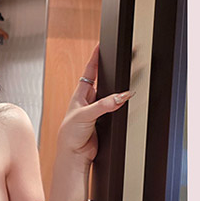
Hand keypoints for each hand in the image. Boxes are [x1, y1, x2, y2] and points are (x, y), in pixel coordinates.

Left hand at [56, 45, 134, 164]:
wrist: (74, 155)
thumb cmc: (69, 135)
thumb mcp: (85, 115)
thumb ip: (104, 105)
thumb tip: (120, 96)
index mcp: (80, 95)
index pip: (89, 71)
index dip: (95, 57)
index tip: (101, 45)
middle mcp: (89, 100)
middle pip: (103, 80)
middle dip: (112, 70)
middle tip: (123, 58)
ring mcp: (97, 110)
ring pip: (112, 95)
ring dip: (119, 90)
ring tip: (130, 79)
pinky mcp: (105, 121)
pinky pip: (116, 108)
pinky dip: (122, 105)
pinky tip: (127, 102)